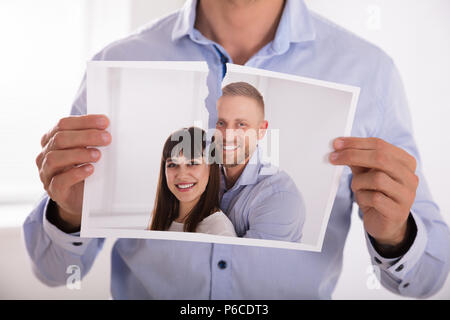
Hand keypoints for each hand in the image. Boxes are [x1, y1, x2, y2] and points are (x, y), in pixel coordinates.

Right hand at [35, 114, 110, 228]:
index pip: (63, 124)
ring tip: (98, 155)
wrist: (80, 199)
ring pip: (55, 158)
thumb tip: (109, 128)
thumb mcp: (88, 150)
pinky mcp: (54, 191)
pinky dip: (75, 174)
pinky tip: (90, 170)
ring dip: (79, 154)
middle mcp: (45, 154)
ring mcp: (47, 173)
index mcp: (52, 140)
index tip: (104, 122)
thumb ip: (93, 139)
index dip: (84, 121)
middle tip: (107, 138)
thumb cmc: (85, 169)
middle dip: (86, 136)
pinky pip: (59, 181)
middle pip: (60, 139)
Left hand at [329, 137, 418, 246]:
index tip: (336, 144)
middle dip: (353, 155)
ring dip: (358, 182)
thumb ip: (358, 160)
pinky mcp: (398, 212)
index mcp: (405, 162)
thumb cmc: (376, 195)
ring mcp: (407, 195)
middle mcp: (410, 177)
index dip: (356, 143)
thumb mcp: (366, 174)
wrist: (386, 225)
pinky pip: (374, 198)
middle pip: (381, 158)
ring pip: (377, 178)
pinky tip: (364, 201)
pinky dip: (362, 197)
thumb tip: (340, 146)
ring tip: (357, 188)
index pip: (380, 145)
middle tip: (333, 158)